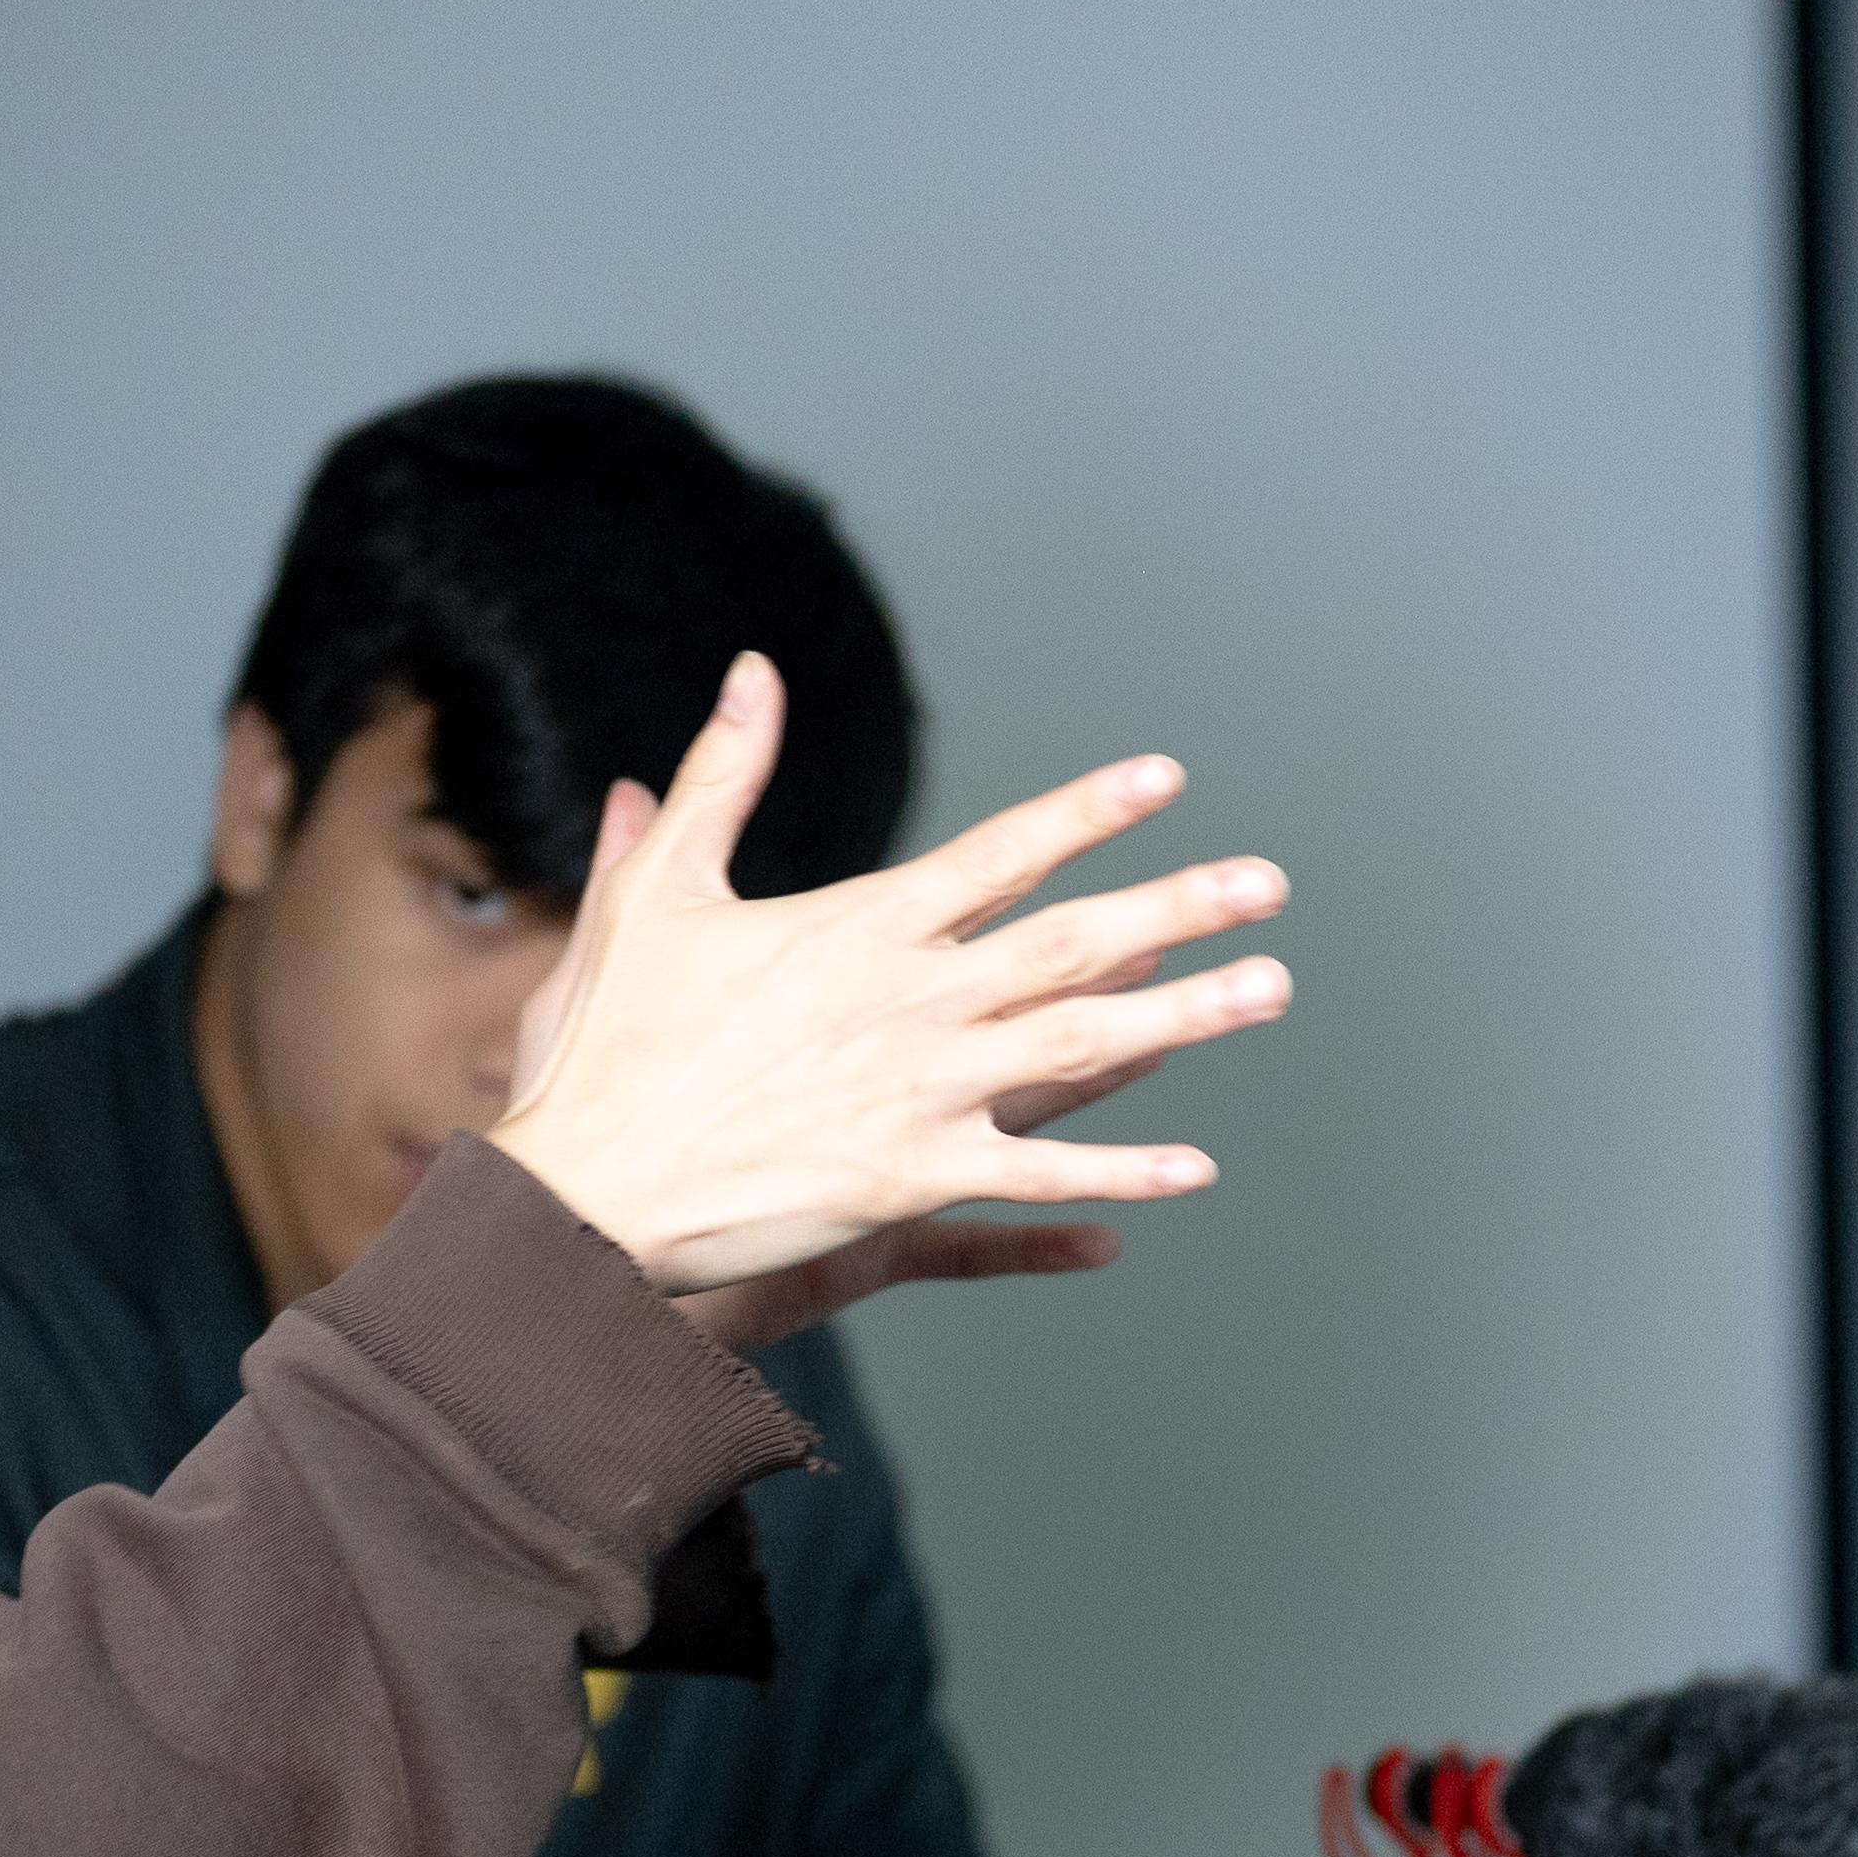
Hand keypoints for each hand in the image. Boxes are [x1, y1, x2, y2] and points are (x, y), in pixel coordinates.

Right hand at [486, 655, 1283, 1296]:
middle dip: (1180, 904)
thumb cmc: (615, 1041)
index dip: (1089, 812)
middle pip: (1072, 941)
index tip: (1166, 780)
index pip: (1000, 853)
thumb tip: (751, 672)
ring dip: (1186, 1017)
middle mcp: (909, 1000)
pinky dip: (1120, 1170)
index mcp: (859, 926)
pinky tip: (1193, 1167)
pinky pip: (1040, 1174)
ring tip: (1269, 990)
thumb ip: (720, 776)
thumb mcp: (661, 891)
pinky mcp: (912, 1181)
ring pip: (1082, 1048)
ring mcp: (920, 1092)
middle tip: (1268, 886)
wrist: (588, 1184)